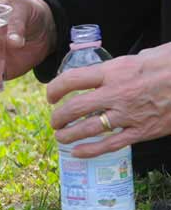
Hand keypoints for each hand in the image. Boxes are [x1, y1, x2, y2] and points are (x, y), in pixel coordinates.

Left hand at [49, 43, 170, 157]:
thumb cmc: (170, 65)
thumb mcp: (142, 56)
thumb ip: (120, 66)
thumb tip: (107, 69)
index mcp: (114, 71)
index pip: (72, 80)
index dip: (54, 88)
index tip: (50, 95)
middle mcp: (117, 93)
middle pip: (75, 108)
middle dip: (58, 117)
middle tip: (54, 120)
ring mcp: (128, 115)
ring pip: (89, 128)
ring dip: (69, 134)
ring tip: (61, 136)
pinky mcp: (141, 131)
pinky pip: (110, 144)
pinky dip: (91, 150)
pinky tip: (78, 152)